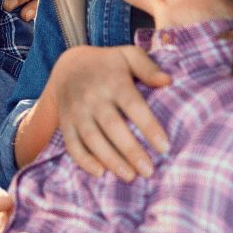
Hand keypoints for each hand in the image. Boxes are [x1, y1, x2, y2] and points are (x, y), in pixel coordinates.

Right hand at [50, 45, 171, 180]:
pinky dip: (84, 161)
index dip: (149, 126)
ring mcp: (76, 111)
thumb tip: (167, 81)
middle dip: (131, 150)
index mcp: (113, 80)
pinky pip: (72, 145)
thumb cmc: (108, 64)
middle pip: (112, 126)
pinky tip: (100, 173)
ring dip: (111, 160)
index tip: (165, 147)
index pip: (133, 105)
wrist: (68, 66)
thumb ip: (148, 67)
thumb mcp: (128, 55)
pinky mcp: (66, 123)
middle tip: (149, 171)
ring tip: (130, 176)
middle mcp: (93, 96)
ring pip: (92, 139)